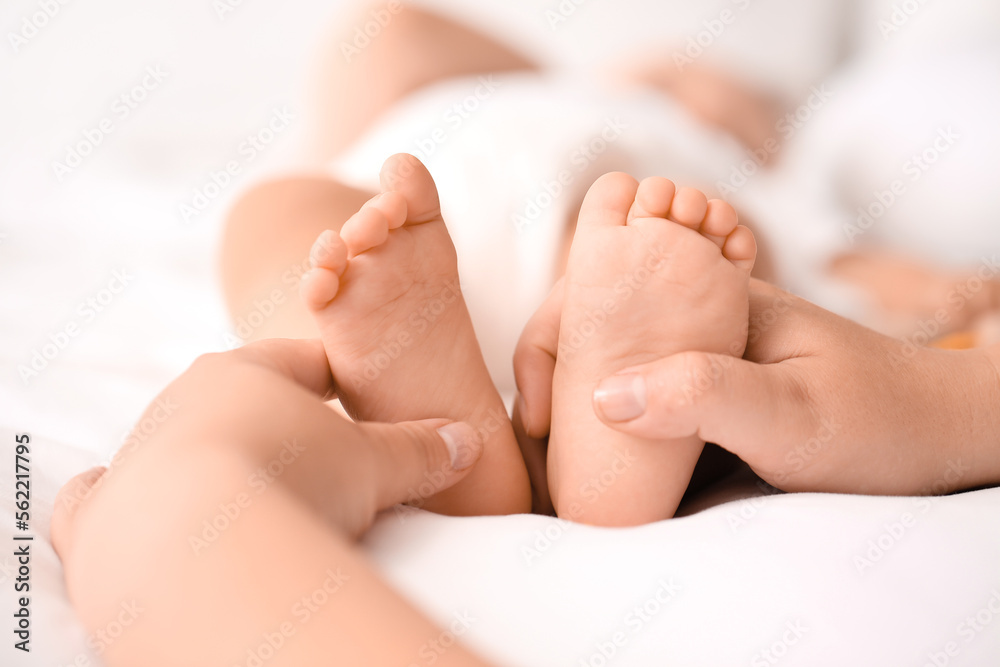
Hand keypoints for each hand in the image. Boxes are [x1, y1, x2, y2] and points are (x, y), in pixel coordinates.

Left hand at [54, 338, 494, 666]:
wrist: (197, 533)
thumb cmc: (293, 476)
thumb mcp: (372, 462)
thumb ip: (419, 450)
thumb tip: (468, 442)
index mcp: (250, 371)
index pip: (302, 361)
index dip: (336, 379)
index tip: (356, 396)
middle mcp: (186, 398)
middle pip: (239, 397)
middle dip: (276, 420)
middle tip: (313, 457)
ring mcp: (140, 450)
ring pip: (176, 438)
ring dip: (210, 456)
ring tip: (250, 493)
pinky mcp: (106, 507)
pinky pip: (98, 495)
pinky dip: (115, 499)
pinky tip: (142, 511)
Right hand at [516, 279, 999, 496]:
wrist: (939, 433)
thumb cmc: (879, 419)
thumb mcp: (794, 414)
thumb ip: (705, 395)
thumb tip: (603, 395)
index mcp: (708, 298)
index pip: (597, 290)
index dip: (549, 342)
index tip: (538, 417)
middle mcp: (699, 312)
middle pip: (596, 316)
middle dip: (552, 365)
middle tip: (538, 434)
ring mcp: (705, 344)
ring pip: (616, 351)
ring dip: (576, 390)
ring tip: (556, 448)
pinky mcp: (714, 380)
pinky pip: (645, 384)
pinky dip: (613, 411)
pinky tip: (605, 451)